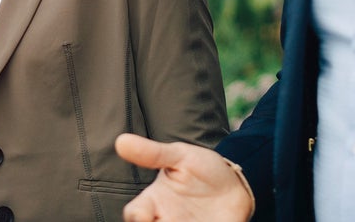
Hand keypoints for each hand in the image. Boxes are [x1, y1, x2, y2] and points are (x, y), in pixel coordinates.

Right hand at [115, 134, 254, 221]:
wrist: (234, 183)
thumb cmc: (201, 168)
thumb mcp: (179, 155)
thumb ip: (152, 153)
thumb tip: (120, 140)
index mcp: (156, 202)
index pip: (135, 214)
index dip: (136, 217)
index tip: (144, 216)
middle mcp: (167, 220)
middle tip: (167, 221)